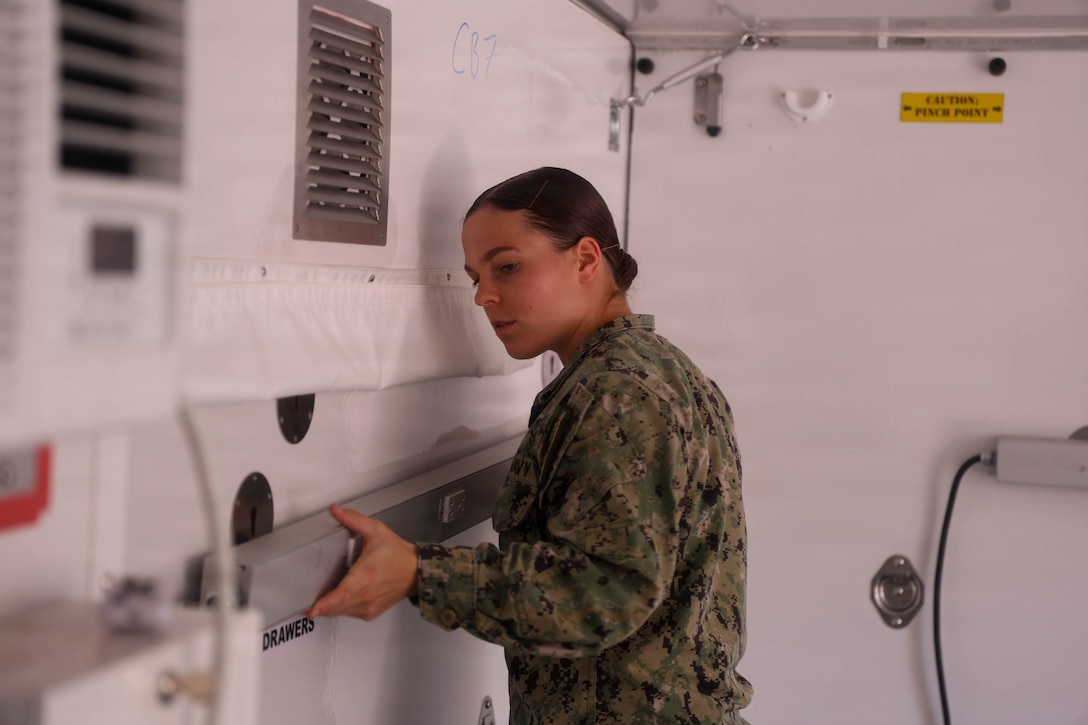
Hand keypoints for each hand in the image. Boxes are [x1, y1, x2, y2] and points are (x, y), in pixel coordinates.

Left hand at [306, 504, 418, 621]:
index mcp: (365, 575)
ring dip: (331, 606)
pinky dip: (342, 607)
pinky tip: (344, 596)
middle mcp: (366, 594)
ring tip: (325, 598)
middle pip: (336, 607)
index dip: (325, 604)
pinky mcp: (370, 612)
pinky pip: (349, 613)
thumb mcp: (376, 531)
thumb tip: (336, 510)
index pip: (342, 595)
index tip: (312, 610)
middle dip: (322, 606)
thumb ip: (353, 520)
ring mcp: (368, 606)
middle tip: (309, 604)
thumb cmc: (397, 554)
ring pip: (341, 611)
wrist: (415, 572)